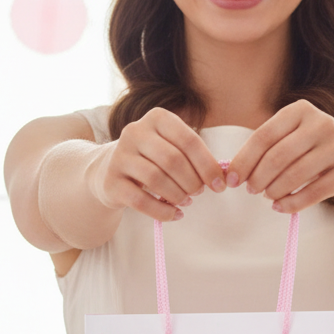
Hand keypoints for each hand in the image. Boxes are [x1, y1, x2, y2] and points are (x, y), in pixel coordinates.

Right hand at [86, 107, 223, 220]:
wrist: (111, 170)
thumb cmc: (153, 159)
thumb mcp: (173, 148)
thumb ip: (195, 157)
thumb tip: (222, 178)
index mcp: (157, 118)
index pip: (188, 140)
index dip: (208, 165)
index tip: (219, 185)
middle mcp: (134, 131)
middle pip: (172, 160)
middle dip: (192, 181)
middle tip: (198, 192)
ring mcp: (119, 156)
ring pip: (156, 179)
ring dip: (177, 195)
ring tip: (185, 201)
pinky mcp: (111, 181)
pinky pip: (140, 201)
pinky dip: (162, 211)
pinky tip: (174, 214)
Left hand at [227, 99, 333, 213]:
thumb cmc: (320, 147)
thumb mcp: (297, 135)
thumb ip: (268, 147)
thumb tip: (231, 170)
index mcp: (301, 111)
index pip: (264, 136)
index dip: (244, 160)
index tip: (232, 179)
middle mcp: (323, 124)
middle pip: (277, 157)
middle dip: (257, 178)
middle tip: (251, 190)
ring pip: (294, 176)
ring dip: (273, 191)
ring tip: (267, 196)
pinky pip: (312, 193)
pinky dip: (291, 203)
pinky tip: (281, 206)